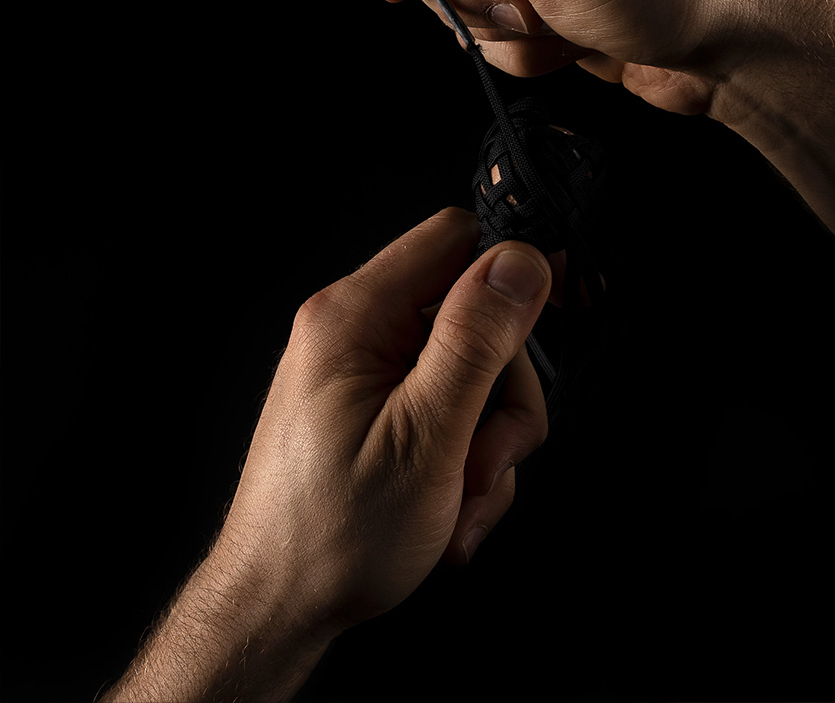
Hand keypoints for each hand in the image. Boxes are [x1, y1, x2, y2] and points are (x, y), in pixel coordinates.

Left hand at [217, 208, 550, 633]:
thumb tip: (519, 262)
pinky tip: (450, 509)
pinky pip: (450, 409)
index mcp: (356, 316)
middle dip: (502, 394)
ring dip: (488, 441)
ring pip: (473, 373)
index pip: (455, 240)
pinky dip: (465, 459)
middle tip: (488, 459)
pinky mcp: (377, 410)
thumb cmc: (333, 535)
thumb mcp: (425, 434)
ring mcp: (366, 374)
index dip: (510, 275)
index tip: (542, 329)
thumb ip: (476, 341)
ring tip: (462, 500)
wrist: (278, 608)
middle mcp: (357, 333)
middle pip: (476, 318)